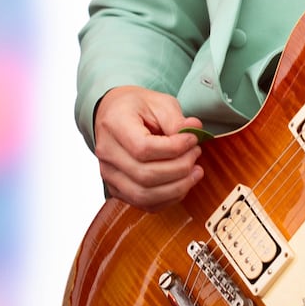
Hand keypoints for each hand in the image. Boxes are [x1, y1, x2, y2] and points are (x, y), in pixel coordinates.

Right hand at [93, 86, 204, 210]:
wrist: (114, 113)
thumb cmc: (136, 106)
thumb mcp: (159, 102)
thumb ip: (176, 119)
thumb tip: (194, 131)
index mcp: (115, 125)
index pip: (143, 148)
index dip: (173, 148)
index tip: (192, 139)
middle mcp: (107, 153)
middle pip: (145, 175)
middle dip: (179, 168)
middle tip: (196, 153)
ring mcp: (109, 174)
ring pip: (143, 195)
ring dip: (176, 188)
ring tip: (195, 172)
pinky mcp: (116, 188)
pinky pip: (143, 203)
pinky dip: (167, 199)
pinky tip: (183, 184)